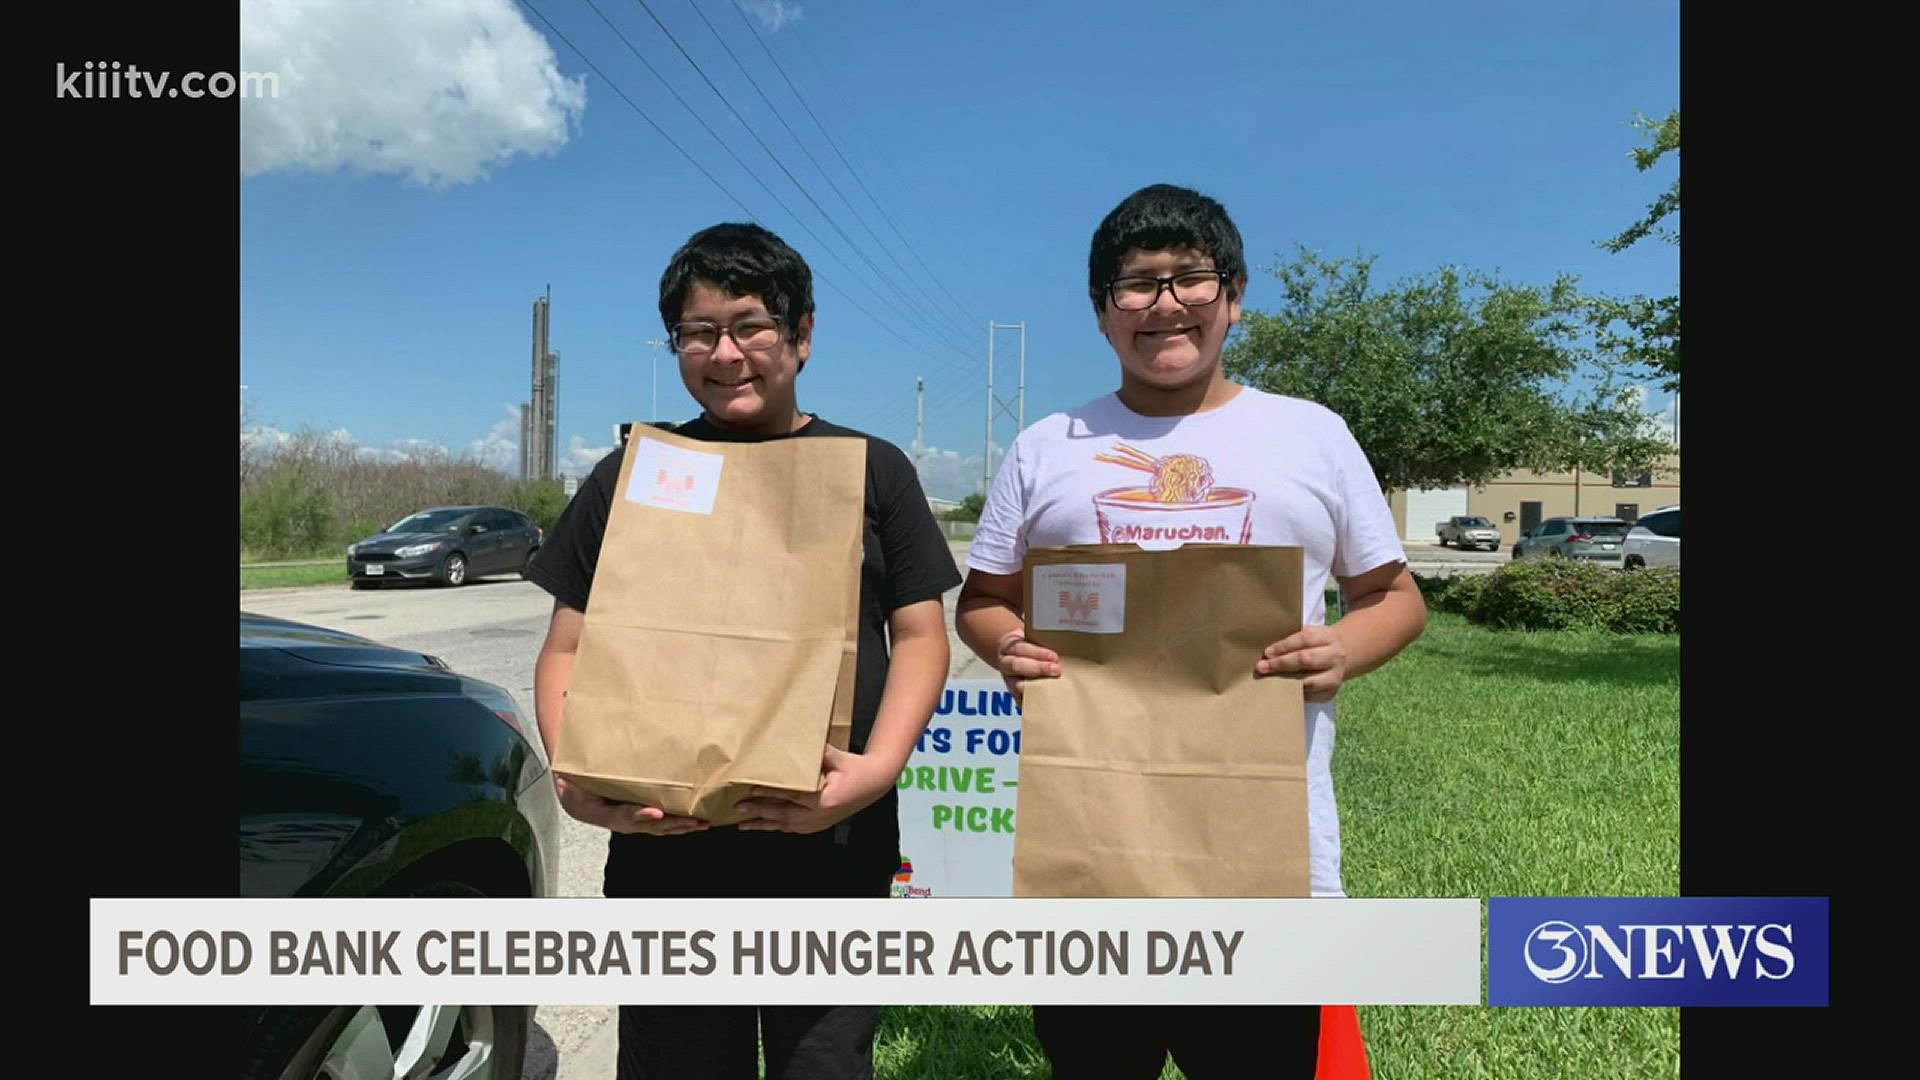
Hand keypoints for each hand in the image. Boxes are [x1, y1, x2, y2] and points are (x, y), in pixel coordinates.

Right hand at [555, 776, 708, 835]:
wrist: (572, 793)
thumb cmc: (575, 787)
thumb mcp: (575, 785)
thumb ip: (588, 782)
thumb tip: (609, 776)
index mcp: (604, 812)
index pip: (624, 815)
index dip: (640, 815)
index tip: (656, 813)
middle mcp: (621, 819)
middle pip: (650, 825)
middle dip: (674, 824)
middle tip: (694, 821)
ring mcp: (632, 820)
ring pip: (660, 827)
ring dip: (681, 826)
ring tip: (701, 824)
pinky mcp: (640, 816)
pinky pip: (661, 822)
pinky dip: (678, 822)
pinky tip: (693, 820)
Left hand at [734, 746, 896, 833]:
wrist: (875, 784)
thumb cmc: (856, 769)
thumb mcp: (838, 757)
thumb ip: (818, 752)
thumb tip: (795, 741)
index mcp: (825, 799)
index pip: (792, 796)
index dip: (771, 793)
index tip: (752, 790)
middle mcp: (820, 815)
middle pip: (784, 815)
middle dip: (759, 813)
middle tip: (739, 808)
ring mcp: (820, 823)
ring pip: (786, 826)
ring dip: (764, 825)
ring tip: (743, 824)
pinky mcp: (820, 825)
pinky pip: (793, 828)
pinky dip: (777, 827)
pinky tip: (764, 825)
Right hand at [993, 628, 1059, 704]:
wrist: (1014, 655)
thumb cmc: (1029, 645)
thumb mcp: (1032, 637)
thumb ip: (1042, 639)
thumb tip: (1066, 637)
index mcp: (1009, 647)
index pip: (1021, 648)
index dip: (1037, 653)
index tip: (1054, 656)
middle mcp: (1005, 664)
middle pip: (1017, 666)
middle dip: (1038, 668)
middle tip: (1057, 670)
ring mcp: (1008, 681)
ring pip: (1018, 685)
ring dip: (1037, 686)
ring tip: (1055, 686)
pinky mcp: (1014, 695)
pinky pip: (1022, 700)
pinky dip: (1034, 702)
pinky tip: (1048, 702)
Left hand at [1255, 626, 1348, 702]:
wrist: (1343, 655)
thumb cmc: (1316, 644)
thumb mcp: (1311, 634)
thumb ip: (1292, 640)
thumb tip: (1266, 652)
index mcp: (1328, 637)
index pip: (1305, 638)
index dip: (1284, 646)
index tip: (1267, 653)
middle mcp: (1334, 656)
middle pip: (1306, 660)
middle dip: (1281, 664)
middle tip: (1261, 667)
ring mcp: (1335, 676)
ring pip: (1310, 681)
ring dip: (1287, 682)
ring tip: (1269, 681)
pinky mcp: (1331, 692)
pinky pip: (1311, 696)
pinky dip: (1295, 694)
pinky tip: (1281, 690)